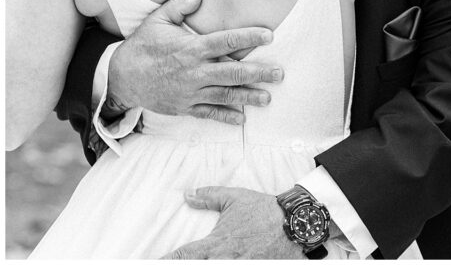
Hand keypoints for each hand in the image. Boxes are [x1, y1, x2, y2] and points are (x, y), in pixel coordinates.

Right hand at [105, 0, 281, 124]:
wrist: (120, 78)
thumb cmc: (142, 46)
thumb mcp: (157, 20)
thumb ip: (179, 5)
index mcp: (191, 48)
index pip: (226, 41)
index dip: (249, 37)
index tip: (269, 35)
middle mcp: (194, 72)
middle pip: (232, 73)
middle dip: (258, 73)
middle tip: (280, 73)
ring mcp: (190, 92)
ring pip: (225, 95)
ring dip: (248, 97)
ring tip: (268, 98)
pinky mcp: (184, 107)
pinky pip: (208, 113)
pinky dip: (225, 117)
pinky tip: (241, 118)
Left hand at [165, 187, 300, 258]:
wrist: (295, 222)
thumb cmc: (265, 211)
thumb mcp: (236, 198)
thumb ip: (210, 196)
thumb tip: (189, 194)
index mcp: (216, 244)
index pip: (182, 257)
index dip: (166, 261)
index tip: (153, 262)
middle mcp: (224, 260)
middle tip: (171, 264)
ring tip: (207, 260)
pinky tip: (228, 262)